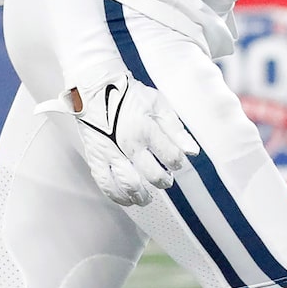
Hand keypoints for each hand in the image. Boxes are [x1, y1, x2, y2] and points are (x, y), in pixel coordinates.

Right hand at [39, 73, 195, 207]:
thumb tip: (192, 151)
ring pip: (127, 184)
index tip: (176, 162)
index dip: (177, 162)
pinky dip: (117, 196)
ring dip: (141, 196)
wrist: (95, 88)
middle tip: (165, 181)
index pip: (170, 156)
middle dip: (163, 181)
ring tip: (147, 198)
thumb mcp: (157, 104)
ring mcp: (110, 152)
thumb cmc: (128, 94)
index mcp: (146, 129)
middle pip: (151, 174)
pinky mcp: (96, 157)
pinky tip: (126, 199)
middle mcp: (128, 144)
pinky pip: (105, 183)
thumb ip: (175, 129)